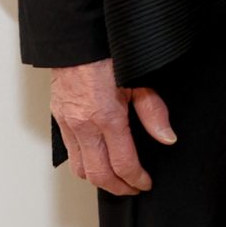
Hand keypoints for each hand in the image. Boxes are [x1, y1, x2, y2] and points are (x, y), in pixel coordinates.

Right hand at [49, 57, 174, 195]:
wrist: (76, 38)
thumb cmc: (107, 52)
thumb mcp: (138, 79)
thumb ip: (153, 111)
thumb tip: (167, 137)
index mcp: (106, 117)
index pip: (122, 163)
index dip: (136, 179)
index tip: (145, 183)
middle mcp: (83, 125)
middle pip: (98, 175)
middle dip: (118, 188)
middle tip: (133, 188)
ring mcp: (68, 123)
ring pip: (80, 169)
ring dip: (98, 180)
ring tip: (116, 179)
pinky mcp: (59, 119)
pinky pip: (70, 152)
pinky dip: (83, 164)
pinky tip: (96, 160)